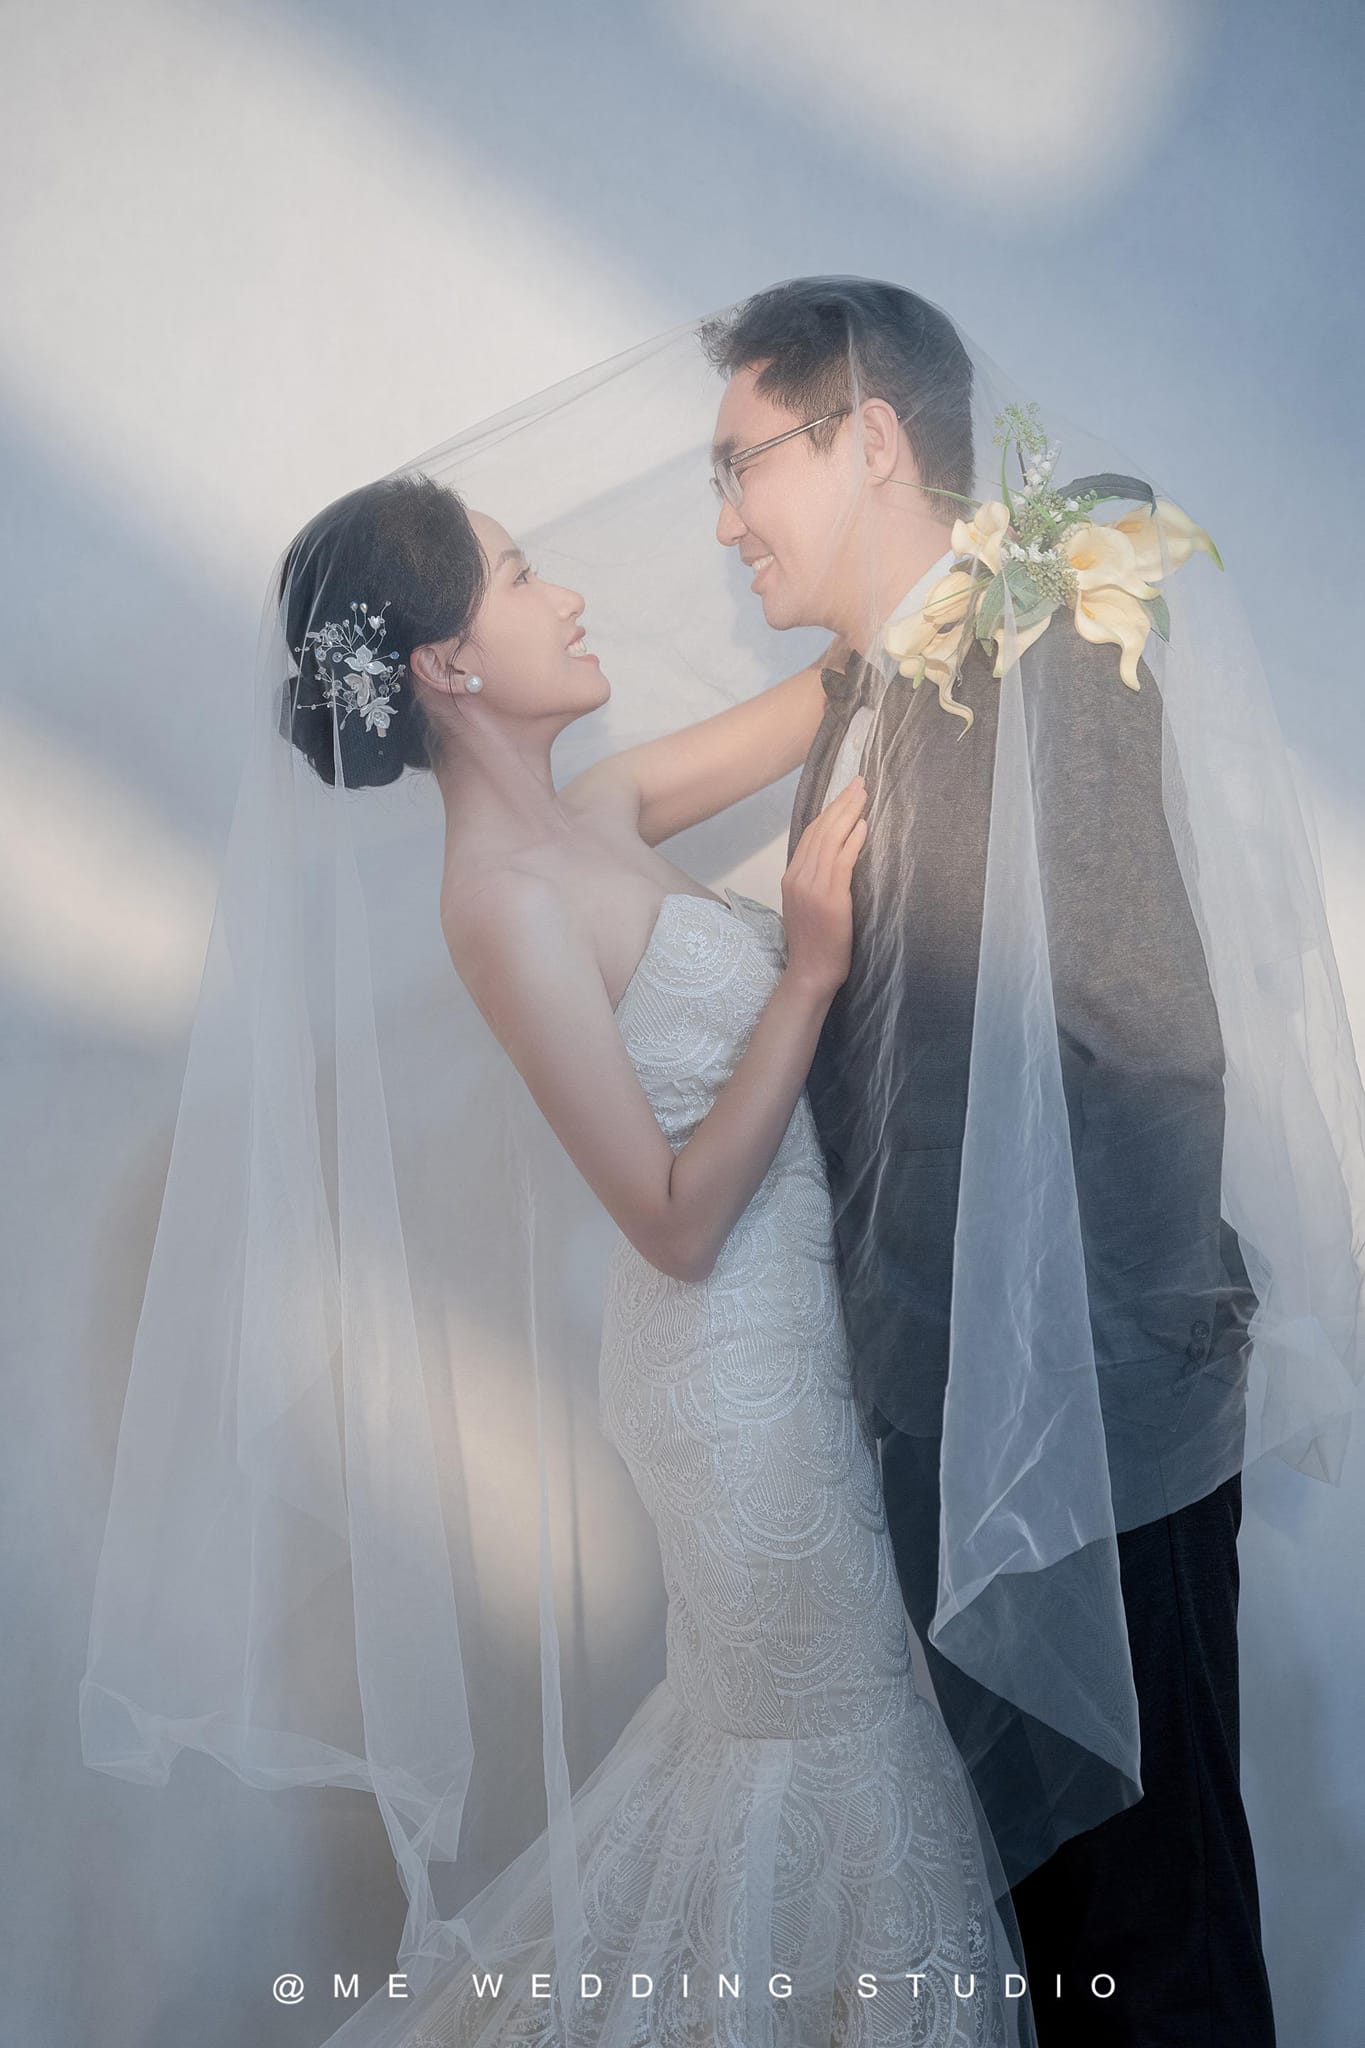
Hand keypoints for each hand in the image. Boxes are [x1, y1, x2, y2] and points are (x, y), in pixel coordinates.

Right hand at [780, 776, 868, 997]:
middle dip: (840, 804)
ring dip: (849, 814)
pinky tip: (863, 826)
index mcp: (791, 878)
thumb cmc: (814, 943)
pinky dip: (852, 841)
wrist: (811, 971)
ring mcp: (812, 887)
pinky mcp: (830, 898)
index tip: (843, 793)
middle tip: (858, 782)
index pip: (809, 835)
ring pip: (830, 840)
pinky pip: (841, 861)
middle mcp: (798, 878)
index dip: (827, 811)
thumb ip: (816, 880)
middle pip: (819, 831)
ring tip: (863, 795)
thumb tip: (836, 855)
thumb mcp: (807, 905)